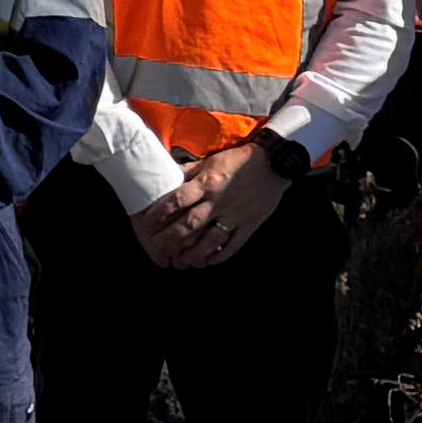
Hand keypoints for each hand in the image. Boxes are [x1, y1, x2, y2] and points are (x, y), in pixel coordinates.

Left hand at [137, 139, 283, 272]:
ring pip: (211, 239)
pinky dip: (221, 255)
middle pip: (191, 224)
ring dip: (195, 252)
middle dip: (172, 239)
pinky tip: (209, 261)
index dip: (160, 212)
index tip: (147, 223)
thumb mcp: (210, 161)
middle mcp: (219, 201)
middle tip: (158, 249)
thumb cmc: (238, 160)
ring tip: (183, 261)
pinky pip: (234, 244)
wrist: (274, 163)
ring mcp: (235, 215)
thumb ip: (188, 171)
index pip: (178, 200)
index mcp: (207, 183)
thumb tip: (166, 174)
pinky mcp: (250, 224)